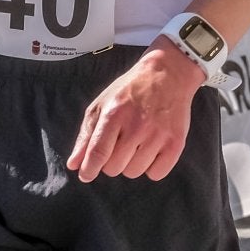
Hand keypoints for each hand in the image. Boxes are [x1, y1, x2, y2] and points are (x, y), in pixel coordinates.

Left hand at [67, 41, 202, 182]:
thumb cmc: (129, 91)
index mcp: (114, 114)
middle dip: (110, 162)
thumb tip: (73, 165)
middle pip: (114, 167)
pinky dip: (150, 168)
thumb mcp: (102, 105)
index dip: (88, 169)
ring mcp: (158, 135)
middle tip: (117, 145)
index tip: (85, 175)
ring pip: (134, 172)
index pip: (98, 153)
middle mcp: (137, 125)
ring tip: (135, 144)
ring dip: (130, 164)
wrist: (167, 75)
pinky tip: (150, 150)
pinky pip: (156, 174)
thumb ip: (86, 136)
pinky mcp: (176, 143)